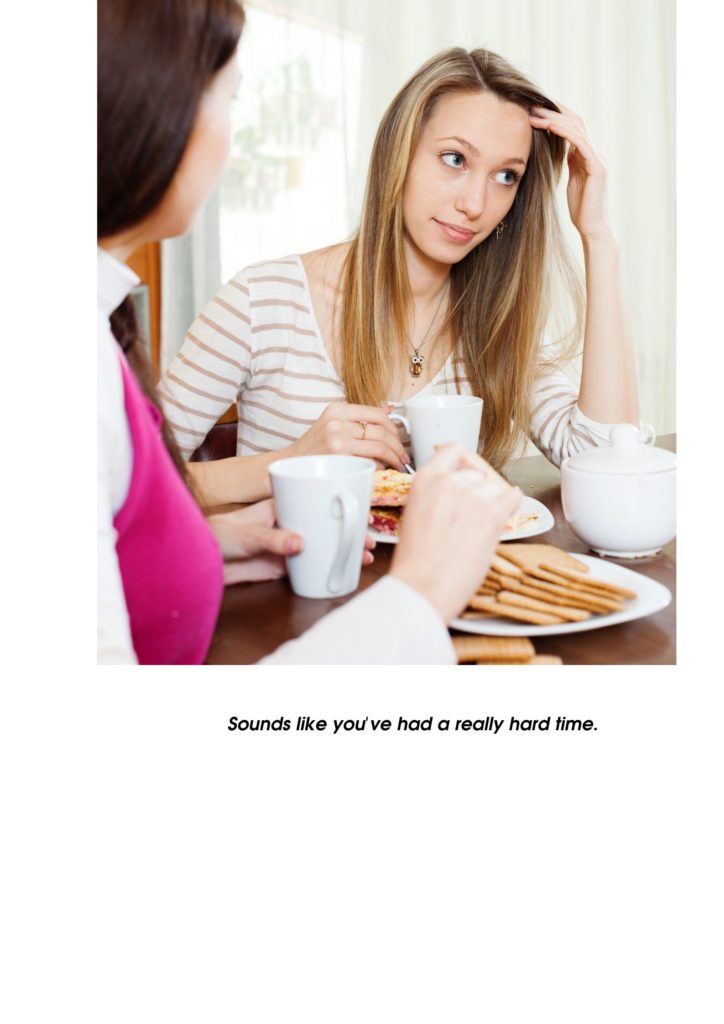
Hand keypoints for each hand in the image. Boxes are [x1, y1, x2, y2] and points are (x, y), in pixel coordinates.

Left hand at [208, 499, 375, 584]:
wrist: (199, 560)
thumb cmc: (216, 534)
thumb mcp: (245, 534)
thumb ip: (272, 540)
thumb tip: (299, 544)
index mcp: (282, 505)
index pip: (317, 500)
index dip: (341, 505)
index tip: (360, 511)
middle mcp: (288, 523)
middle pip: (326, 524)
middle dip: (349, 531)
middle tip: (369, 540)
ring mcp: (287, 544)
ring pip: (323, 545)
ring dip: (343, 550)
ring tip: (363, 557)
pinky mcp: (283, 564)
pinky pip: (311, 564)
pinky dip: (328, 567)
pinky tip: (343, 572)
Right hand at [290, 401, 407, 470]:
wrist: (289, 464)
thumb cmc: (313, 448)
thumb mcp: (332, 423)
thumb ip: (357, 418)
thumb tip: (388, 410)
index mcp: (338, 409)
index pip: (378, 414)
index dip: (394, 428)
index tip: (399, 439)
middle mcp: (338, 421)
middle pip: (382, 431)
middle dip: (398, 447)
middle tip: (402, 457)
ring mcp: (337, 439)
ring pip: (380, 447)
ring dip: (394, 459)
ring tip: (397, 465)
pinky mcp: (339, 458)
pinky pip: (370, 462)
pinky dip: (380, 467)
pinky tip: (381, 471)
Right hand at [389, 445, 521, 622]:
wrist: (423, 588)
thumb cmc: (415, 561)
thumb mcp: (413, 514)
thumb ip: (433, 495)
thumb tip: (453, 490)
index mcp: (426, 479)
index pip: (453, 451)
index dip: (462, 462)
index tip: (466, 472)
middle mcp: (451, 482)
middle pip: (476, 473)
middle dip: (477, 490)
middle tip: (472, 513)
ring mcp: (474, 497)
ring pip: (494, 487)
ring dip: (492, 502)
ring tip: (478, 527)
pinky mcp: (493, 515)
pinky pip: (513, 498)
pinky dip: (511, 506)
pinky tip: (503, 517)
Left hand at [529, 103, 608, 239]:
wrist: (593, 228)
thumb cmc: (581, 209)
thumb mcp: (571, 181)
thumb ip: (568, 164)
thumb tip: (558, 151)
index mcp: (586, 155)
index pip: (572, 127)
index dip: (555, 115)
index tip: (535, 109)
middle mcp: (594, 152)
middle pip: (575, 121)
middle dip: (553, 111)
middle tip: (531, 105)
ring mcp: (597, 158)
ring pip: (577, 128)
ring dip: (554, 119)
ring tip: (534, 114)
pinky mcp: (597, 166)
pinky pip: (580, 142)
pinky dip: (564, 132)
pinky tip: (549, 126)